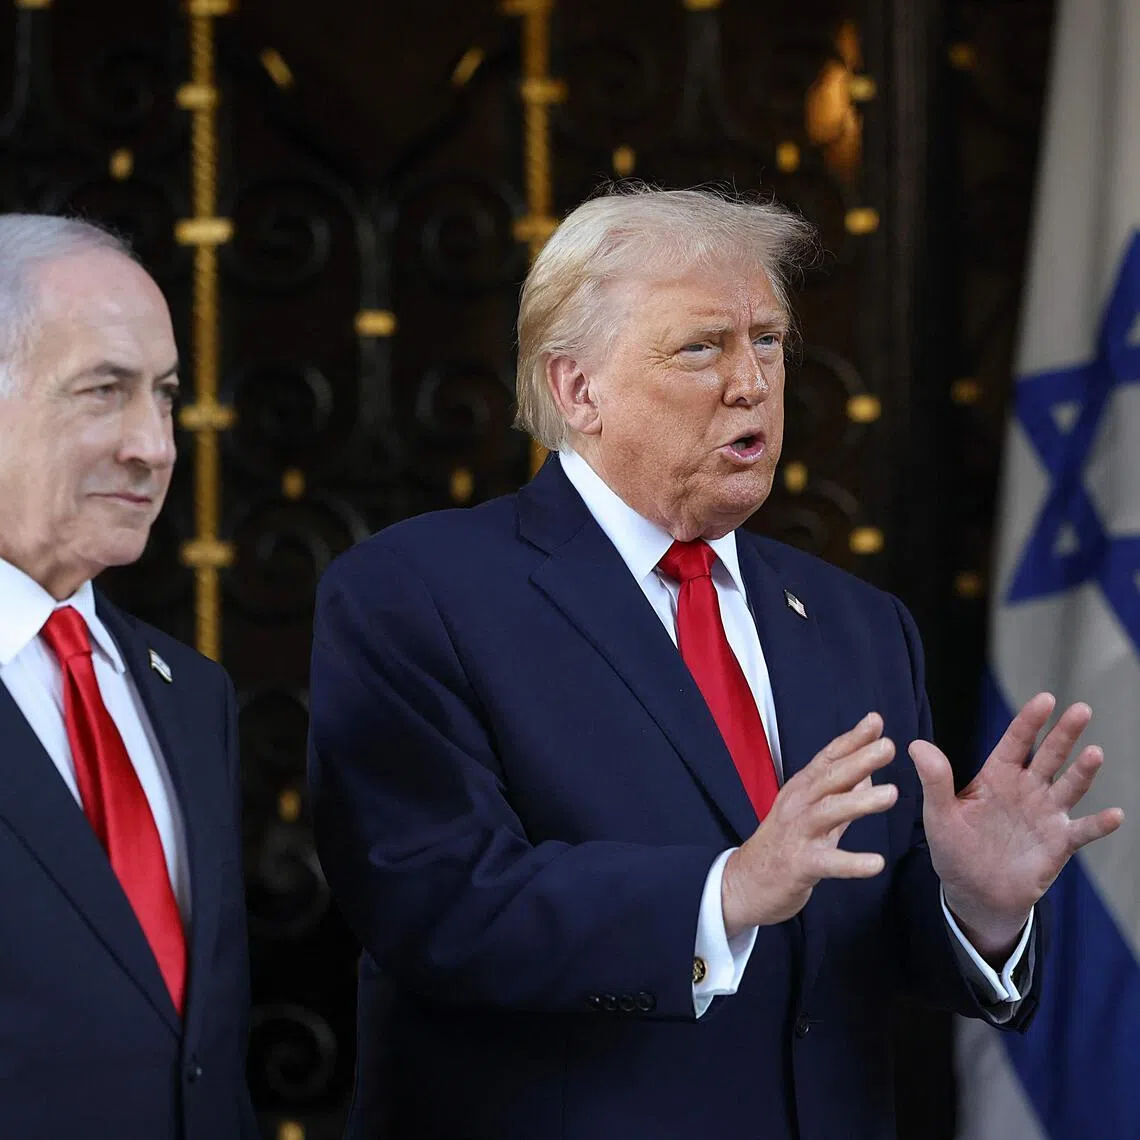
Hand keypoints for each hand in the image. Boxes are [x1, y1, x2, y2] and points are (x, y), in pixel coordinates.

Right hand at [721, 712, 897, 937]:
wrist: (746, 883)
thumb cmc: (783, 844)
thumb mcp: (810, 812)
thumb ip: (839, 793)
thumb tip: (867, 770)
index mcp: (802, 790)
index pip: (827, 758)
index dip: (851, 739)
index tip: (875, 721)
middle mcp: (798, 805)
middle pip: (829, 778)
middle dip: (858, 760)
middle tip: (888, 746)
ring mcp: (797, 833)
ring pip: (828, 812)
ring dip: (859, 802)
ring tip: (891, 794)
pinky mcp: (799, 864)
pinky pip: (828, 862)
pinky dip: (851, 863)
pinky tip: (876, 863)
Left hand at [910, 693, 1124, 960]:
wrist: (974, 892)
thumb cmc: (954, 848)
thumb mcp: (938, 814)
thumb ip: (934, 780)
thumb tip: (915, 744)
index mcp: (997, 776)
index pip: (1015, 741)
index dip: (1029, 720)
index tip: (1045, 699)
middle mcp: (1026, 789)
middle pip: (1049, 755)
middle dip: (1064, 733)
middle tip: (1081, 709)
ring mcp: (1046, 815)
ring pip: (1069, 786)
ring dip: (1083, 771)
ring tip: (1094, 753)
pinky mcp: (1059, 843)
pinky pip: (1082, 831)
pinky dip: (1099, 824)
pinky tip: (1115, 814)